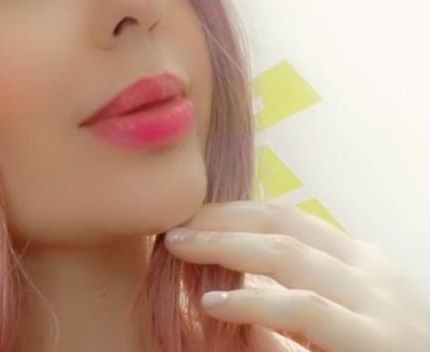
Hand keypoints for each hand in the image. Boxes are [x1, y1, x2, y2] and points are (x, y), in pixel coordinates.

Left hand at [164, 200, 429, 351]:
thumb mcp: (334, 322)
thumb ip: (286, 304)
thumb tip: (228, 298)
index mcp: (358, 261)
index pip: (286, 217)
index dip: (232, 211)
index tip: (190, 217)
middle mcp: (369, 271)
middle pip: (281, 224)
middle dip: (220, 219)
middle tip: (173, 225)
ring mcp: (375, 303)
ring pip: (287, 254)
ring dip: (224, 246)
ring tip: (179, 248)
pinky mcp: (372, 342)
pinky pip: (302, 309)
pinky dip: (253, 302)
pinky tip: (214, 302)